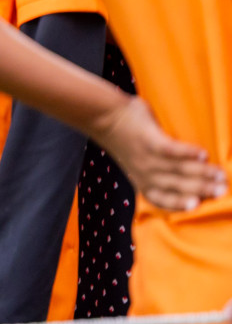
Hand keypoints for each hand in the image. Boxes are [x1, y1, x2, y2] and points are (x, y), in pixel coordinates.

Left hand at [91, 95, 225, 210]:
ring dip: (202, 173)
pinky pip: (171, 151)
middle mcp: (144, 173)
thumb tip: (184, 168)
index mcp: (141, 180)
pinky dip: (188, 154)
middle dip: (201, 190)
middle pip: (177, 186)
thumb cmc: (124, 136)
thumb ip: (155, 168)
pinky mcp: (149, 141)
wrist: (103, 116)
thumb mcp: (136, 160)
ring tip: (221, 175)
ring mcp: (146, 158)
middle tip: (222, 191)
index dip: (179, 205)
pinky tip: (204, 155)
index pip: (160, 199)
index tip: (198, 206)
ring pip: (179, 170)